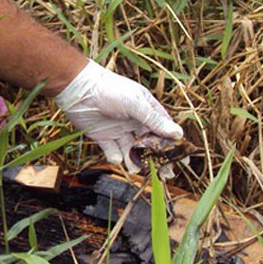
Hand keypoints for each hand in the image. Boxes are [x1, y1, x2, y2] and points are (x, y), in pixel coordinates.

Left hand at [54, 59, 182, 176]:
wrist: (79, 90)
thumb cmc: (110, 91)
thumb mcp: (135, 105)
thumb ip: (154, 121)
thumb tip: (178, 134)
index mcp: (146, 110)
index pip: (164, 129)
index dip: (173, 144)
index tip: (183, 159)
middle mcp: (134, 121)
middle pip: (150, 143)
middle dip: (157, 158)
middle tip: (166, 173)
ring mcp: (119, 129)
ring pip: (132, 150)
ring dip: (135, 161)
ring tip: (136, 169)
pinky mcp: (103, 136)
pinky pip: (112, 151)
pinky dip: (115, 157)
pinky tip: (117, 158)